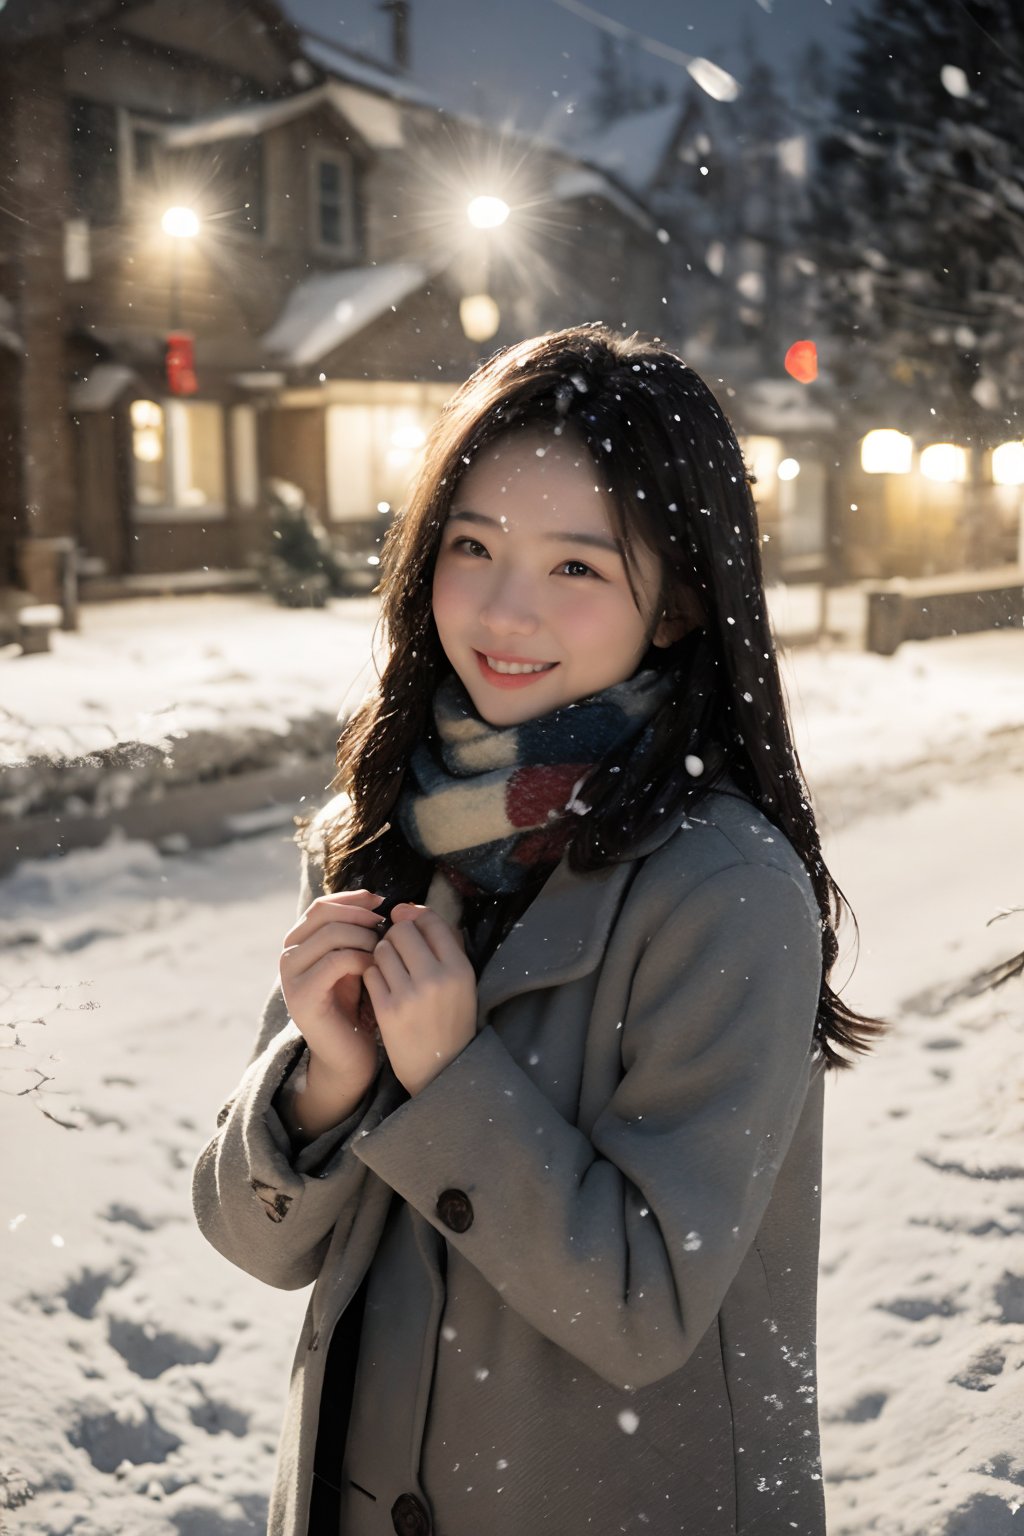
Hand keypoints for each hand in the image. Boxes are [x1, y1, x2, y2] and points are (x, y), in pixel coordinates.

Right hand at [279, 889, 384, 1101]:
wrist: (348, 1053)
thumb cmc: (358, 1004)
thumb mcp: (355, 959)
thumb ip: (355, 931)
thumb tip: (374, 897)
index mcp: (298, 942)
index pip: (324, 905)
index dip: (354, 899)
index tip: (382, 903)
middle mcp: (288, 955)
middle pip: (325, 914)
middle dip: (361, 916)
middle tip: (386, 928)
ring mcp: (290, 976)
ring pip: (332, 934)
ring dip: (365, 937)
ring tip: (383, 951)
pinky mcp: (302, 995)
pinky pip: (336, 961)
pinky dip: (361, 959)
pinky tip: (375, 969)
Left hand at [363, 904, 477, 1096]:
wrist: (440, 1069)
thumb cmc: (451, 1018)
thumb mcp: (462, 979)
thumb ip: (443, 941)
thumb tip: (408, 909)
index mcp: (460, 968)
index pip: (430, 921)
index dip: (414, 918)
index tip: (408, 926)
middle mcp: (436, 978)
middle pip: (401, 931)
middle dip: (395, 936)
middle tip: (397, 951)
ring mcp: (410, 995)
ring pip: (381, 950)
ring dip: (381, 955)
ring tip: (391, 971)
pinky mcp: (387, 1011)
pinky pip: (370, 973)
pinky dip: (372, 975)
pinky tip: (382, 987)